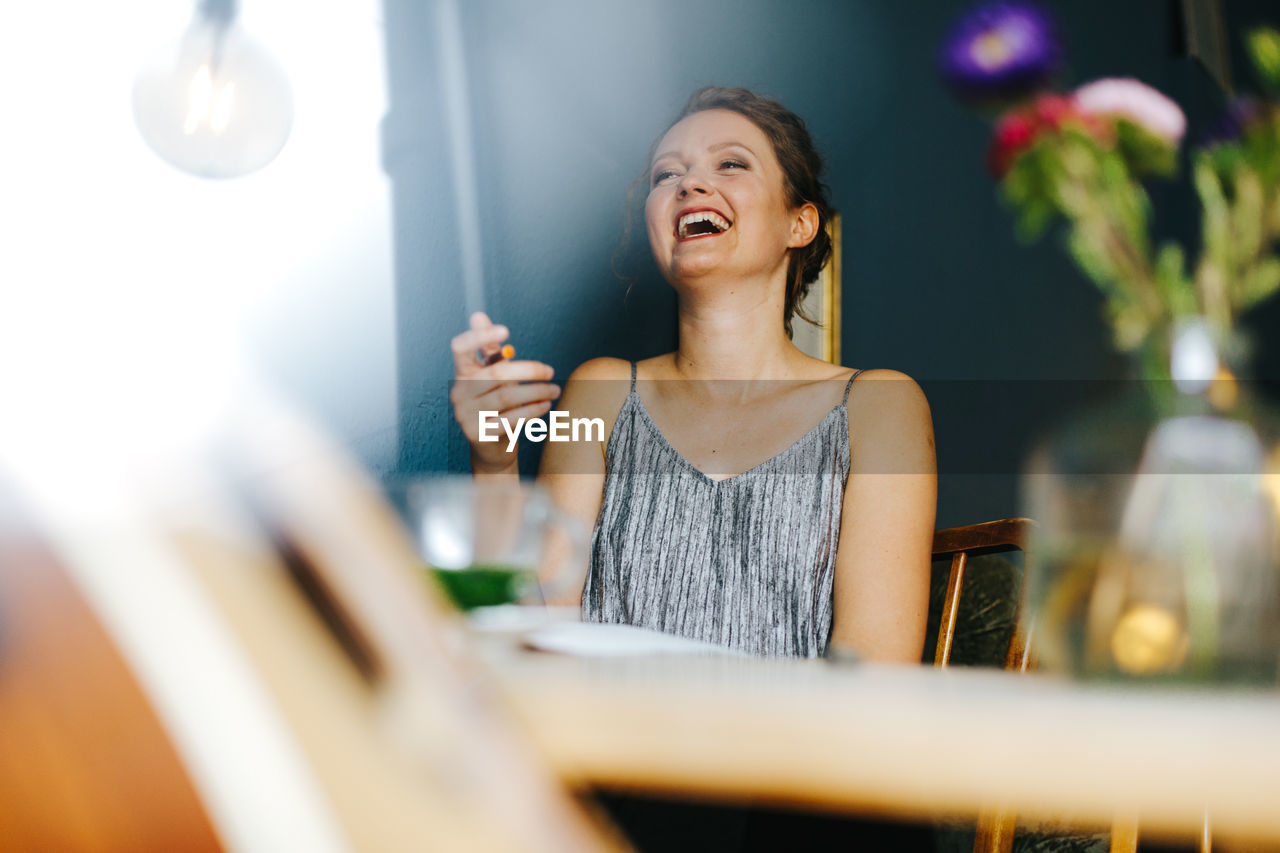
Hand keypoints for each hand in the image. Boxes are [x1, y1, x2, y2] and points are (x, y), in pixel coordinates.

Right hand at [449, 312, 559, 473]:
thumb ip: (490, 351)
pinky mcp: (478, 434)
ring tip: (555, 390)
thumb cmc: (496, 406)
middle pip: (496, 374)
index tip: (506, 332)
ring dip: (536, 392)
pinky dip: (532, 410)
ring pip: (507, 396)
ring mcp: (466, 415)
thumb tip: (478, 315)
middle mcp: (459, 392)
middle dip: (529, 371)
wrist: (491, 449)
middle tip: (551, 371)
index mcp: (461, 374)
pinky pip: (511, 418)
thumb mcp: (493, 378)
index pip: (461, 348)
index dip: (480, 336)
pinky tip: (546, 406)